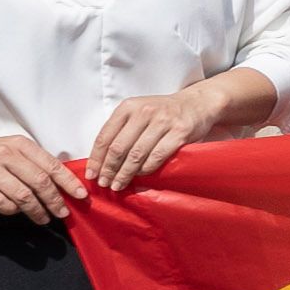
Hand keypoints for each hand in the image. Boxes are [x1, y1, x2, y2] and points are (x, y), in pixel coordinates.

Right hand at [0, 126, 80, 221]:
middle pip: (39, 182)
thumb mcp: (10, 150)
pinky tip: (17, 212)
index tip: (81, 195)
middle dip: (55, 201)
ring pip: (22, 195)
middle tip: (63, 213)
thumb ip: (33, 163)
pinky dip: (12, 211)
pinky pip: (1, 203)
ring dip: (36, 210)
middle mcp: (5, 154)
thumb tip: (62, 185)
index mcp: (19, 144)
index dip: (69, 182)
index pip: (51, 164)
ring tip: (43, 218)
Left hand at [81, 80, 241, 192]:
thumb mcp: (138, 112)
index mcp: (128, 107)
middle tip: (104, 183)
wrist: (197, 103)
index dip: (96, 158)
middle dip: (109, 169)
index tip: (91, 174)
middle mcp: (144, 112)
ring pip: (136, 155)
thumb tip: (101, 160)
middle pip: (119, 148)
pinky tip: (139, 176)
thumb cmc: (163, 112)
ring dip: (125, 174)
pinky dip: (146, 170)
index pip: (105, 136)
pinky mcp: (179, 132)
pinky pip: (157, 157)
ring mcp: (163, 122)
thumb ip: (121, 130)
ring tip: (118, 185)